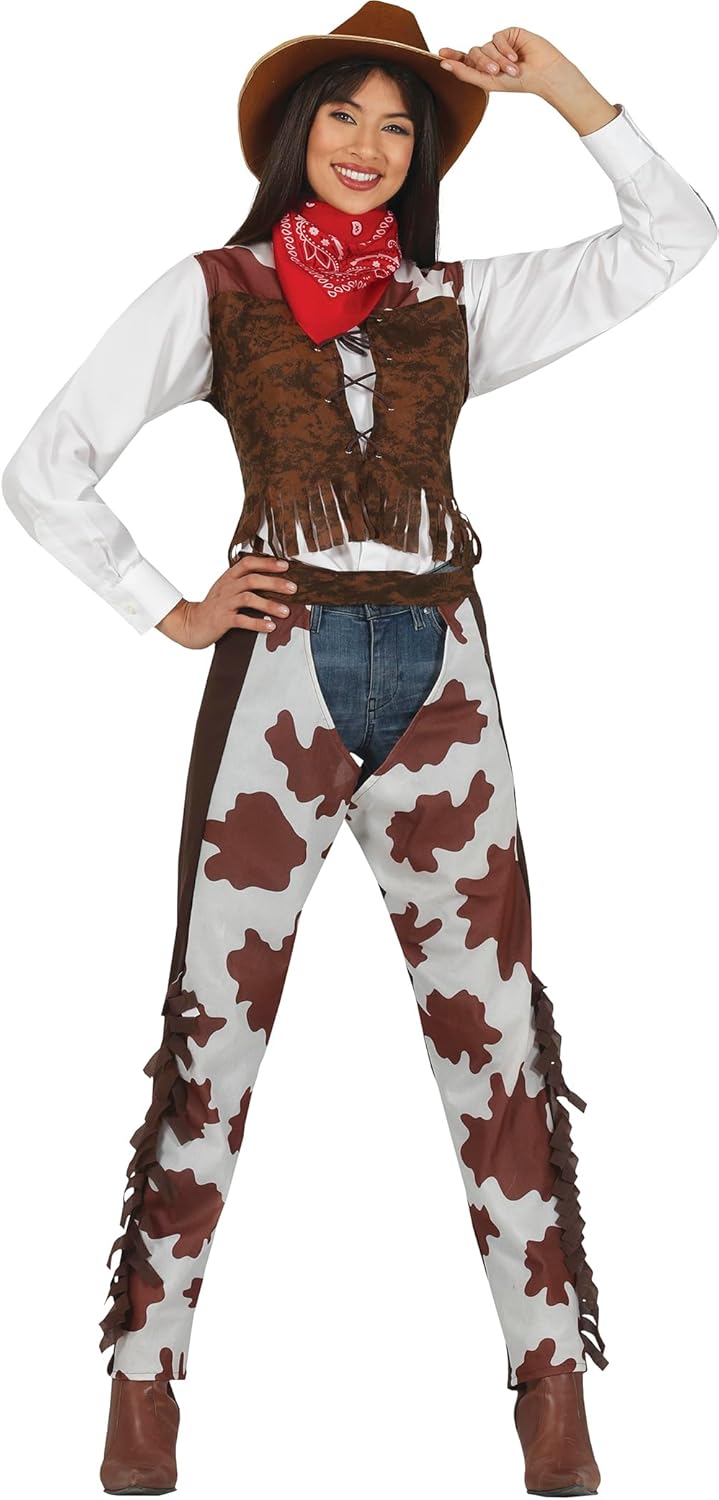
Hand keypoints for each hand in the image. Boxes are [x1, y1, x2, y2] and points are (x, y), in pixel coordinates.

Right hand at [155, 553, 298, 647]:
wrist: (191, 623)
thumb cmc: (214, 607)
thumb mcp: (227, 589)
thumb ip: (244, 582)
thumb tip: (273, 580)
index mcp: (229, 577)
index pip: (248, 563)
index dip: (267, 563)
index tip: (285, 565)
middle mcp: (227, 587)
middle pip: (252, 580)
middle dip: (274, 583)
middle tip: (293, 588)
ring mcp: (224, 603)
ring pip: (248, 599)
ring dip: (269, 604)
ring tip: (285, 611)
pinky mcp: (222, 620)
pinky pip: (242, 620)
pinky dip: (258, 623)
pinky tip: (270, 626)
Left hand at [436, 27, 570, 96]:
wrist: (543, 74)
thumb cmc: (519, 82)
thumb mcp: (489, 82)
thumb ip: (466, 74)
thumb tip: (446, 64)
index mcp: (484, 68)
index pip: (465, 60)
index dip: (453, 56)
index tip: (441, 54)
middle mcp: (490, 55)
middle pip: (473, 53)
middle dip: (483, 64)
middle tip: (496, 73)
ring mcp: (499, 44)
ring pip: (485, 47)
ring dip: (497, 60)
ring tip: (512, 69)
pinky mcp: (509, 33)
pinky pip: (497, 38)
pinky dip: (504, 49)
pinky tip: (515, 57)